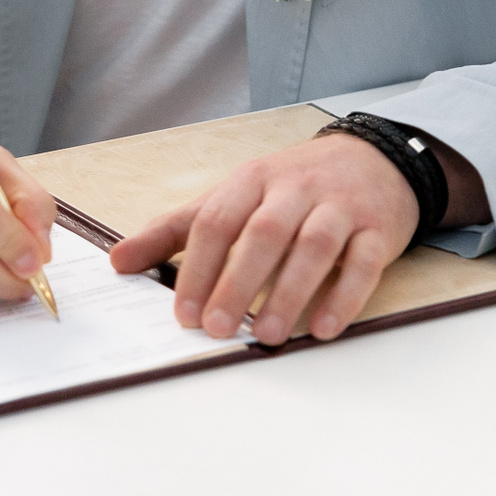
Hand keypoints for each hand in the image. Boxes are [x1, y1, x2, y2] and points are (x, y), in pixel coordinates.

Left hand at [109, 134, 415, 344]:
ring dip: (290, 292)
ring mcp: (339, 206)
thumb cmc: (290, 187)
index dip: (198, 267)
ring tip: (270, 335)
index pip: (218, 220)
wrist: (372, 160)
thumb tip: (118, 261)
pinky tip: (324, 326)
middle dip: (238, 283)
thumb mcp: (231, 196)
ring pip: (314, 245)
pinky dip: (345, 296)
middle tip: (218, 329)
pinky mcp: (377, 228)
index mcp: (252, 180)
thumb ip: (176, 230)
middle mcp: (295, 189)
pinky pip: (364, 262)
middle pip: (264, 233)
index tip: (183, 313)